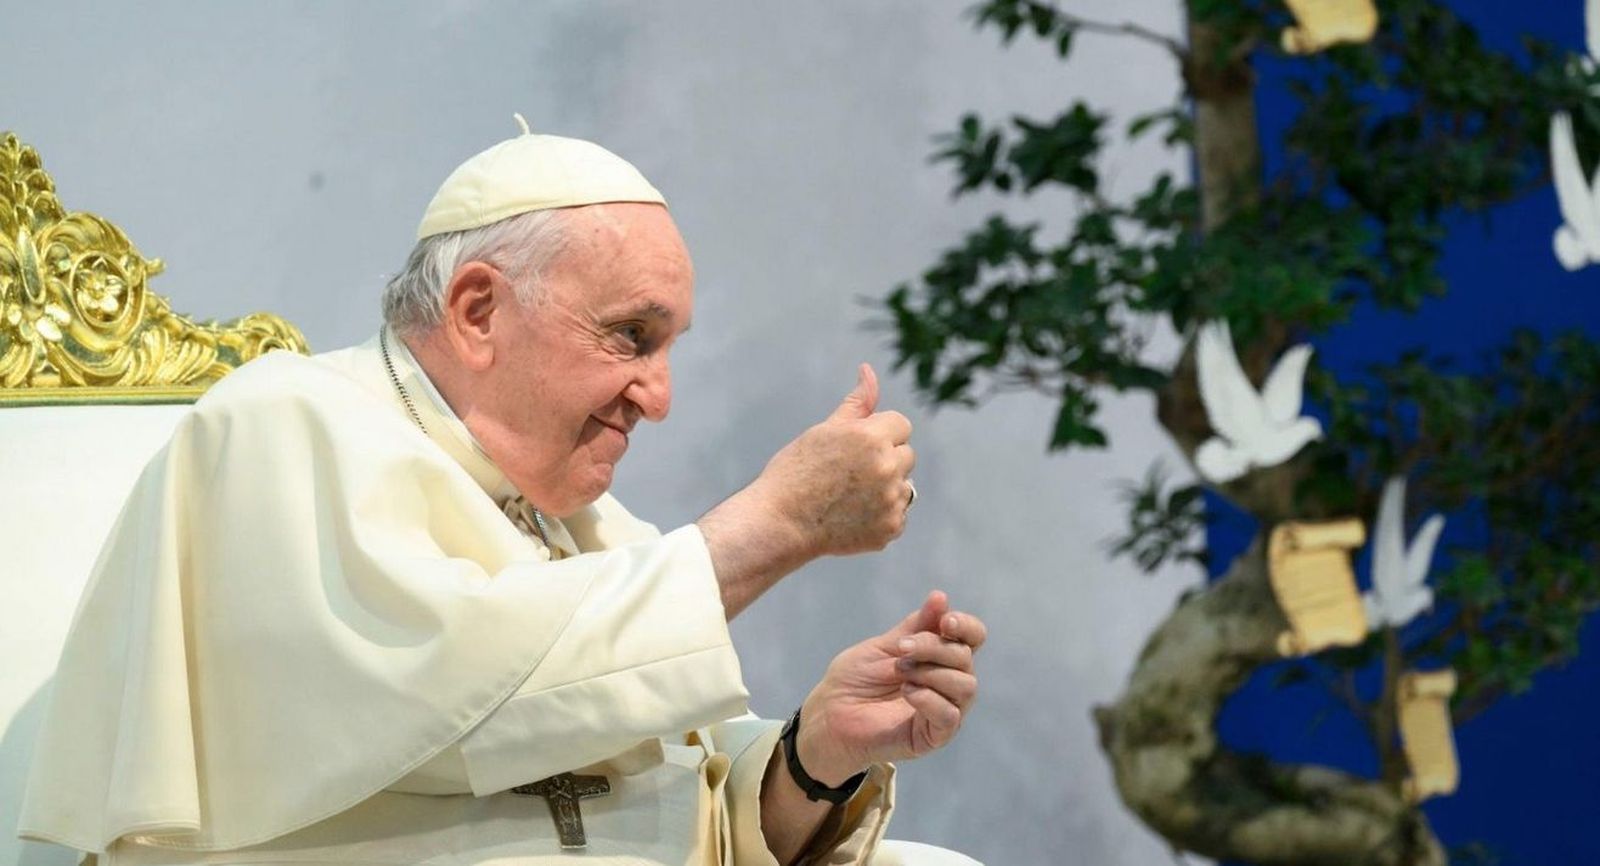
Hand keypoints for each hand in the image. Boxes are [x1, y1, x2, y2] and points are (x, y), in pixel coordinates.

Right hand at [750, 363, 914, 557]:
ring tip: (848, 496)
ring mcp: (891, 500)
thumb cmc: (796, 472)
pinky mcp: (891, 527)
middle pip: (906, 454)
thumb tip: (868, 370)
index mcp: (872, 437)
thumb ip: (857, 403)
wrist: (779, 523)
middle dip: (885, 459)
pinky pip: (898, 514)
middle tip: (848, 473)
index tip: (855, 448)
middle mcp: (887, 467)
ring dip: (886, 488)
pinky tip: (851, 516)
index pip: (900, 424)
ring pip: (904, 486)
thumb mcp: (825, 431)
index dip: (879, 433)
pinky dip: (880, 516)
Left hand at [793, 591, 985, 783]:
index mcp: (939, 657)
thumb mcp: (884, 646)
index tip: (944, 621)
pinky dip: (930, 699)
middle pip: (965, 658)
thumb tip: (941, 597)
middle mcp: (948, 682)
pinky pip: (950, 716)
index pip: (972, 637)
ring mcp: (944, 710)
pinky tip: (907, 692)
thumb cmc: (855, 679)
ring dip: (931, 673)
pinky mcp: (934, 736)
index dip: (966, 626)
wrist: (830, 714)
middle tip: (902, 649)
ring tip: (901, 673)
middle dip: (933, 647)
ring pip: (966, 686)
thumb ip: (915, 626)